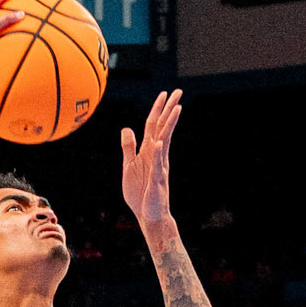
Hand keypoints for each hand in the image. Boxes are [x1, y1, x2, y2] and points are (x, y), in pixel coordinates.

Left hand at [120, 90, 181, 230]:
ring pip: (164, 141)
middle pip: (163, 128)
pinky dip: (157, 153)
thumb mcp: (129, 166)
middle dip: (169, 109)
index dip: (157, 109)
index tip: (164, 94)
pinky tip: (158, 142)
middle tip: (179, 91)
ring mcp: (159, 166)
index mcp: (149, 151)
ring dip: (169, 124)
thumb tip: (126, 128)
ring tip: (176, 108)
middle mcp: (157, 155)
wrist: (149, 215)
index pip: (154, 126)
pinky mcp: (158, 180)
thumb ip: (129, 148)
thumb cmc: (140, 193)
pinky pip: (158, 165)